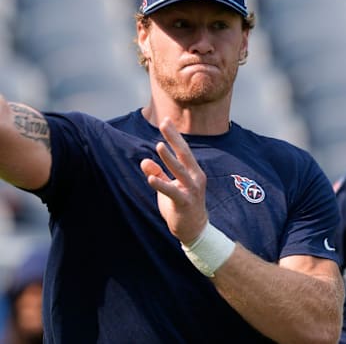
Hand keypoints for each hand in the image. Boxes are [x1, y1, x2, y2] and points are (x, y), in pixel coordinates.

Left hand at [140, 117, 207, 243]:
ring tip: (158, 146)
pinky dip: (161, 184)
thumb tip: (144, 161)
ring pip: (179, 170)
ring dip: (169, 158)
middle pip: (184, 154)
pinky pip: (172, 192)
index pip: (183, 150)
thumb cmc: (182, 206)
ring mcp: (192, 190)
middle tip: (165, 123)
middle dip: (173, 138)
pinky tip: (150, 178)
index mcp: (193, 172)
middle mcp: (195, 178)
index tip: (166, 120)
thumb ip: (159, 174)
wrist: (194, 229)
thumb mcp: (169, 188)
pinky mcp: (185, 203)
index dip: (174, 136)